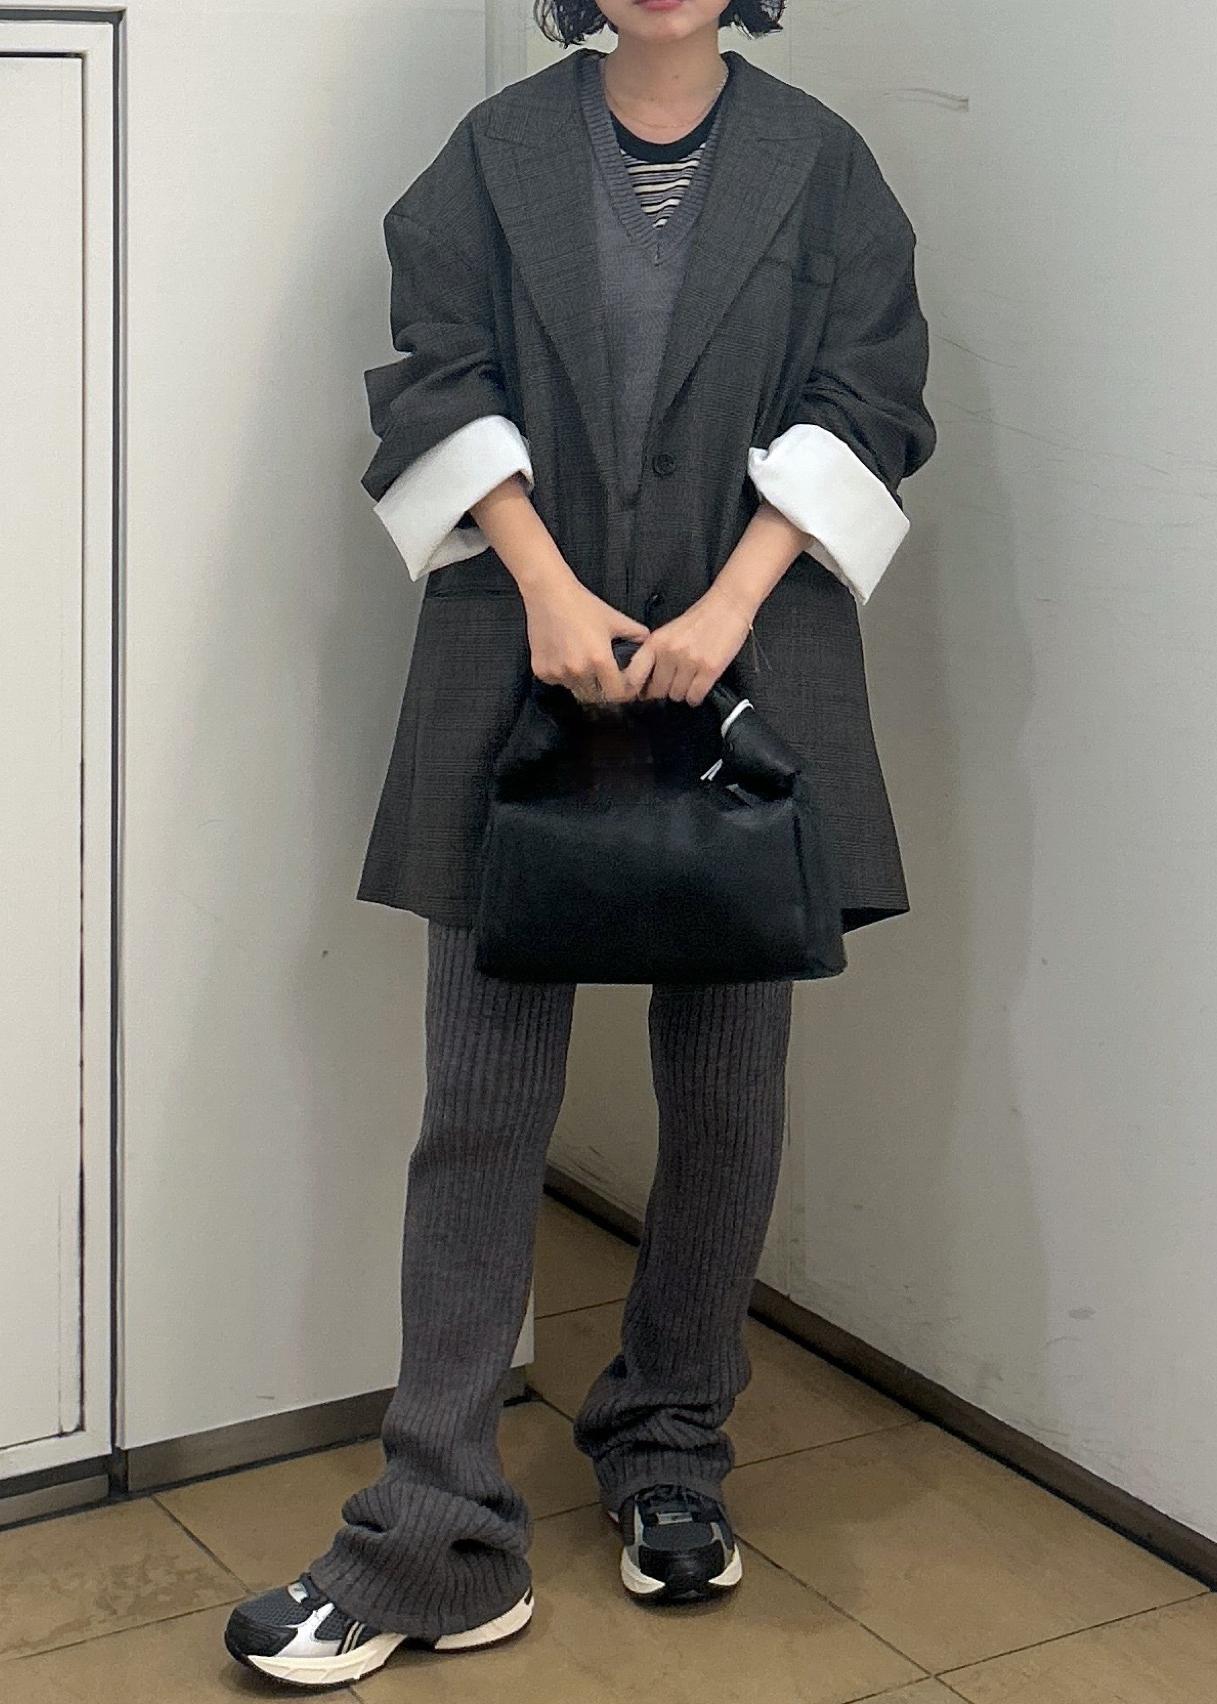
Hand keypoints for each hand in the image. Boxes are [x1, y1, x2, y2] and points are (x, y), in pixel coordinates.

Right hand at [520, 566, 650, 706]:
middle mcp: (578, 671)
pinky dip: (564, 676)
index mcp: (599, 660)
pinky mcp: (541, 671)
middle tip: (604, 676)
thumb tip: (649, 645)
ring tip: (584, 664)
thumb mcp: (614, 618)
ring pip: (576, 690)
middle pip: (596, 697)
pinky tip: (566, 658)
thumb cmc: (582, 605)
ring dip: (583, 684)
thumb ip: (636, 634)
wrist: (548, 593)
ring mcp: (557, 672)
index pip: (616, 694)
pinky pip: (558, 682)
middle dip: (603, 689)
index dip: (623, 691)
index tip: (623, 684)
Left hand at [618, 583, 755, 707]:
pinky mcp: (709, 669)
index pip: (634, 676)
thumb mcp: (667, 632)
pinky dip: (696, 697)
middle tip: (674, 682)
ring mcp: (690, 661)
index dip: (636, 689)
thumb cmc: (699, 620)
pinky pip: (694, 697)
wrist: (727, 606)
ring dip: (682, 692)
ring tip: (690, 679)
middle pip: (657, 691)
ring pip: (676, 696)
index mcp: (655, 642)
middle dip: (664, 690)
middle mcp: (669, 652)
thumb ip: (654, 654)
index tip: (641, 693)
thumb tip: (643, 684)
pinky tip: (699, 686)